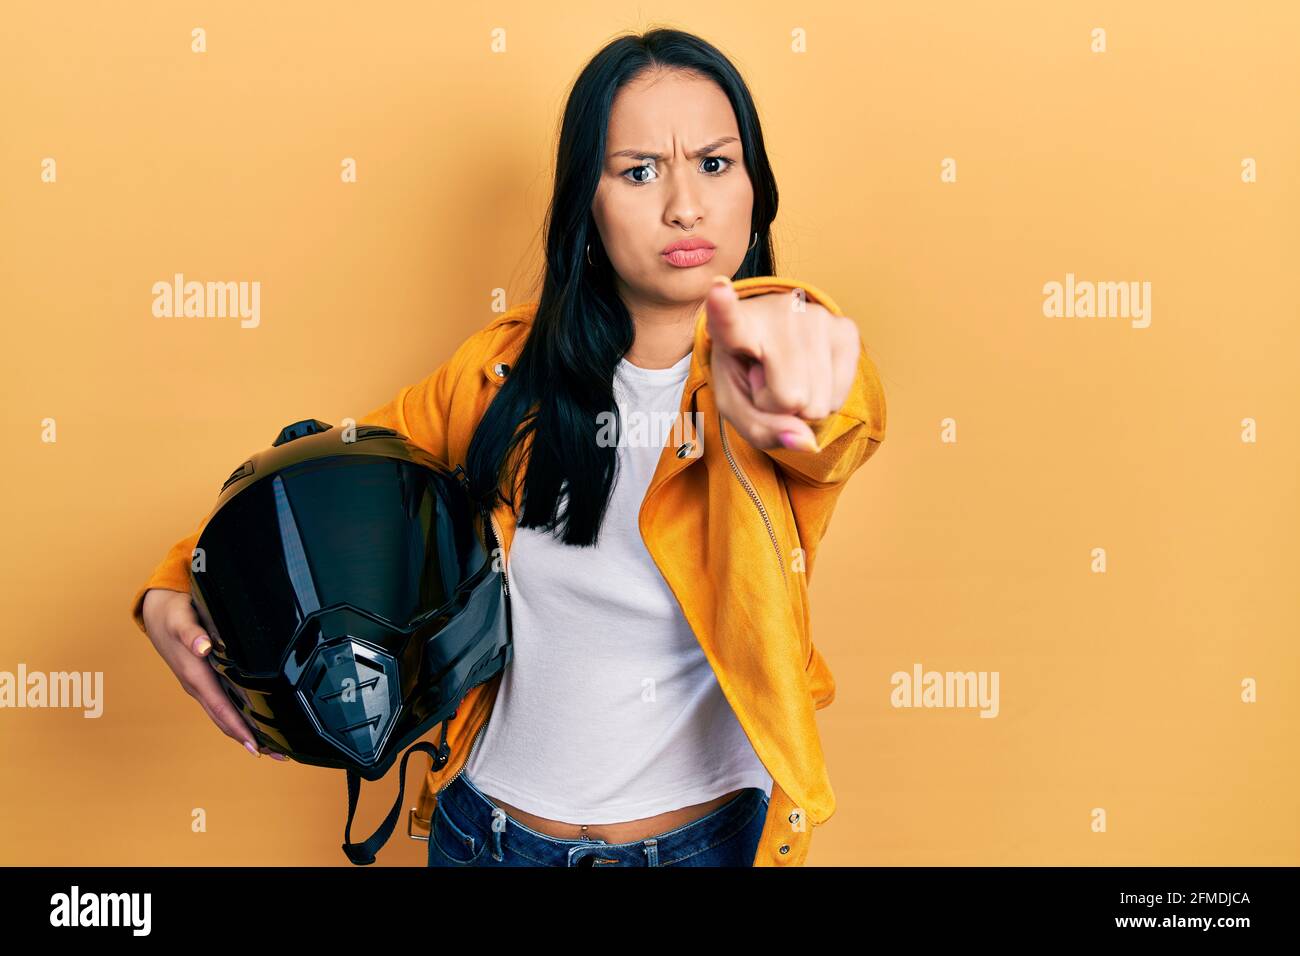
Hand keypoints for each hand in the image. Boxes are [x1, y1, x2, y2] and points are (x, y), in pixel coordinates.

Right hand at [140, 588, 286, 760]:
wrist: (157, 613)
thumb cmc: (172, 614)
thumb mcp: (181, 619)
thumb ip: (191, 632)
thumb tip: (202, 647)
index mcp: (195, 675)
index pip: (222, 708)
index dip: (239, 728)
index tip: (256, 746)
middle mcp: (198, 686)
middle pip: (226, 719)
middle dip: (249, 739)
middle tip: (279, 755)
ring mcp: (201, 686)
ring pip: (225, 715)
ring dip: (246, 732)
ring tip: (273, 746)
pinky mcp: (205, 680)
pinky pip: (224, 704)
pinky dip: (240, 718)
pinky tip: (255, 722)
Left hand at [705, 277, 860, 451]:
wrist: (779, 350)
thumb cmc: (748, 377)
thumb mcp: (737, 408)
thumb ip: (760, 430)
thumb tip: (807, 442)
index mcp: (736, 326)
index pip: (729, 320)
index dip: (724, 308)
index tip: (717, 288)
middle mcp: (779, 312)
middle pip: (789, 397)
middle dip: (779, 405)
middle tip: (769, 380)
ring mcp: (817, 317)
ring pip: (817, 404)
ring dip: (802, 403)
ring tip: (788, 375)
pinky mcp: (846, 329)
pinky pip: (839, 399)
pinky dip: (824, 399)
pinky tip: (811, 373)